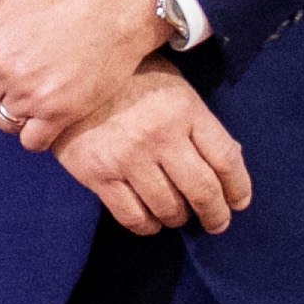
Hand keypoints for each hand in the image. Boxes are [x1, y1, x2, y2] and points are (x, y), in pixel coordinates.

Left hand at [0, 0, 171, 148]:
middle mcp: (4, 69)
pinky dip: (36, 134)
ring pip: (4, 122)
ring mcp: (32, 93)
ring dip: (14, 114)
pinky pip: (32, 140)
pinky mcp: (62, 111)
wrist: (123, 0)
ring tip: (33, 99)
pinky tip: (48, 118)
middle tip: (17, 83)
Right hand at [53, 64, 251, 236]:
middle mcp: (159, 135)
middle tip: (217, 223)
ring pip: (168, 208)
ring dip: (179, 219)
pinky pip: (131, 215)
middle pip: (202, 190)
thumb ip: (196, 121)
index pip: (226, 158)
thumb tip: (226, 161)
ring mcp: (127, 157)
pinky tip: (150, 220)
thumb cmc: (126, 80)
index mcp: (183, 109)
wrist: (65, 78)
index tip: (238, 202)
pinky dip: (147, 225)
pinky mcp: (97, 174)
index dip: (239, 188)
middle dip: (215, 214)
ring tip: (178, 217)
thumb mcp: (170, 86)